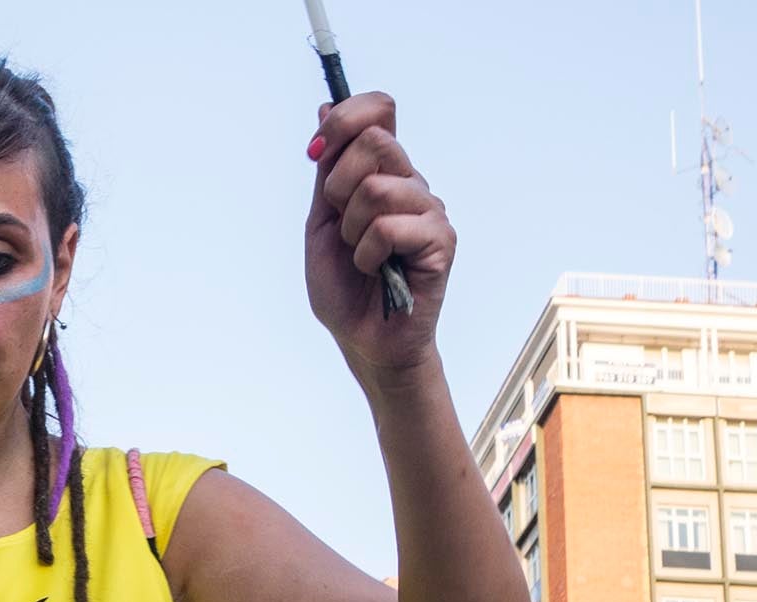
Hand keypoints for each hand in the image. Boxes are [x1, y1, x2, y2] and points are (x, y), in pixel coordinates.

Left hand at [304, 93, 452, 388]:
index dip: (345, 120)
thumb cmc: (344, 287)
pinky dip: (368, 254)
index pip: (379, 110)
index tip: (316, 152)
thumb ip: (327, 169)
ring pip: (376, 188)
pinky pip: (389, 227)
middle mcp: (411, 182)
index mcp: (383, 172)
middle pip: (375, 140)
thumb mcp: (321, 222)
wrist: (362, 339)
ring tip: (361, 256)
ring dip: (352, 230)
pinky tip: (378, 271)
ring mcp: (429, 210)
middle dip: (338, 186)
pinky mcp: (440, 240)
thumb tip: (325, 107)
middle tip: (341, 224)